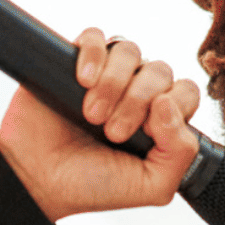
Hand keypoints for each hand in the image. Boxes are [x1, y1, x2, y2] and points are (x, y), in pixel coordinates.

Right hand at [0, 28, 201, 221]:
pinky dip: (93, 55)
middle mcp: (138, 94)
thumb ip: (181, 154)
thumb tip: (169, 102)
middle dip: (138, 101)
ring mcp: (107, 76)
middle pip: (160, 70)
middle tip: (112, 132)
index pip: (186, 92)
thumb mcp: (152, 186)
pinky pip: (96, 37)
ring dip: (113, 83)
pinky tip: (82, 80)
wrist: (37, 180)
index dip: (173, 107)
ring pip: (130, 51)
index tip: (145, 133)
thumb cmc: (93, 186)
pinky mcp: (76, 62)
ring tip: (91, 115)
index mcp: (161, 121)